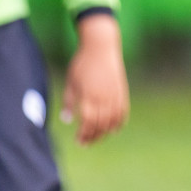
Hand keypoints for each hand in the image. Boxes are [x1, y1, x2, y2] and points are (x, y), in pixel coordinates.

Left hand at [62, 13, 129, 145]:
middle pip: (101, 123)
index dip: (84, 133)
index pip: (89, 121)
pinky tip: (114, 129)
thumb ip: (70, 102)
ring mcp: (114, 93)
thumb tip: (67, 120)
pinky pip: (123, 110)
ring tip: (98, 137)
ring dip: (105, 131)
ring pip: (113, 119)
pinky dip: (119, 122)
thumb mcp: (71, 82)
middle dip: (93, 136)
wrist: (101, 47)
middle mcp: (103, 96)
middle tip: (85, 143)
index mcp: (89, 94)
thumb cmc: (82, 64)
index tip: (78, 140)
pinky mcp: (122, 90)